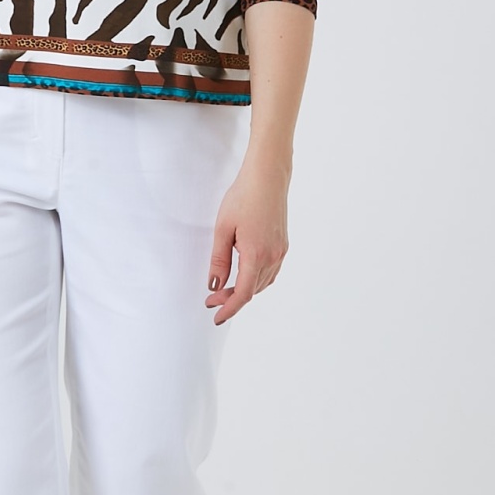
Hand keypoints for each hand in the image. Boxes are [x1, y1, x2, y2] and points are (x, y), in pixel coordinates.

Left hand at [204, 156, 289, 323]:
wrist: (267, 177)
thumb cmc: (243, 198)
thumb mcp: (223, 229)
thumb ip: (219, 260)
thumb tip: (214, 285)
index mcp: (256, 254)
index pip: (243, 293)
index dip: (229, 308)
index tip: (216, 316)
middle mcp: (273, 256)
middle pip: (252, 290)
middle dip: (231, 298)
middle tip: (211, 299)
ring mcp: (280, 251)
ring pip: (262, 283)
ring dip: (244, 289)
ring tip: (223, 288)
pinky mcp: (283, 245)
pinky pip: (270, 271)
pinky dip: (256, 280)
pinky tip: (244, 275)